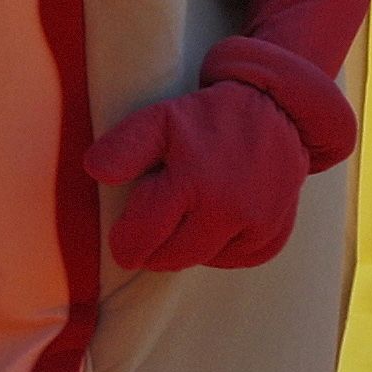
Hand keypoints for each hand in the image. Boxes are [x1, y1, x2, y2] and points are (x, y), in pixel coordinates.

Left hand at [85, 78, 316, 270]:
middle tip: (151, 229)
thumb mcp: (160, 120)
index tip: (124, 234)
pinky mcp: (275, 234)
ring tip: (186, 216)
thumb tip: (94, 170)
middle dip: (153, 249)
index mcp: (193, 183)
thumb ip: (125, 147)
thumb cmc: (209, 117)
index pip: (142, 237)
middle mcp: (228, 210)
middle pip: (171, 258)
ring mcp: (256, 225)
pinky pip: (236, 260)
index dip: (125, 241)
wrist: (278, 110)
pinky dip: (222, 249)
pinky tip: (216, 224)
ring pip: (202, 260)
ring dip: (187, 247)